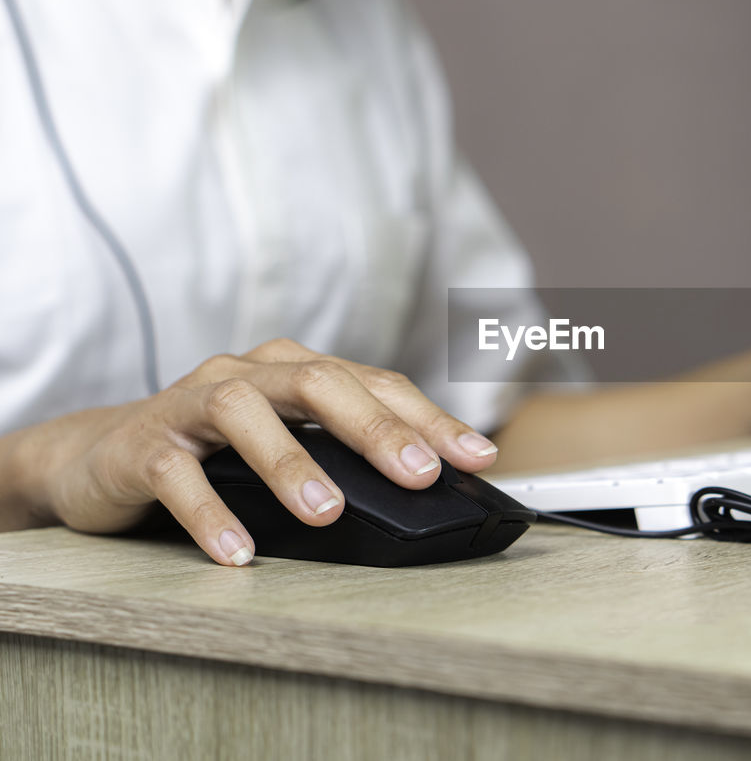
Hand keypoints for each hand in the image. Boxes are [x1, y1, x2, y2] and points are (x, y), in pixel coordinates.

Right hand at [10, 339, 498, 565]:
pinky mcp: (143, 447)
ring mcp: (192, 404)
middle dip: (376, 428)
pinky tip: (240, 553)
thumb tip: (433, 489)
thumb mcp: (289, 443)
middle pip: (320, 383)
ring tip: (328, 513)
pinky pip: (177, 476)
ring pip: (246, 415)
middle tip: (420, 474)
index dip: (430, 418)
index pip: (376, 383)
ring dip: (292, 464)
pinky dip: (210, 515)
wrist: (100, 457)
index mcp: (295, 369)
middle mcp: (248, 375)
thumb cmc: (216, 451)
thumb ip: (348, 455)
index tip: (478, 457)